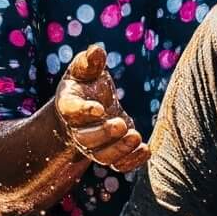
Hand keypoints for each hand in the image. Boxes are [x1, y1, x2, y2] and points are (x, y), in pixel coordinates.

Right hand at [54, 44, 147, 172]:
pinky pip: (119, 164)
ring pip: (103, 156)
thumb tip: (96, 50)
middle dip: (104, 134)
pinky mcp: (111, 153)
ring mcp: (95, 145)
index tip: (99, 108)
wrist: (87, 107)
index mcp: (70, 106)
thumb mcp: (84, 70)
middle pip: (87, 139)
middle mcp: (79, 130)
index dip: (83, 111)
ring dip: (120, 149)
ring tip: (136, 137)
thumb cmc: (85, 84)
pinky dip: (132, 161)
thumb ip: (89, 62)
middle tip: (121, 124)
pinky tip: (146, 150)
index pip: (72, 111)